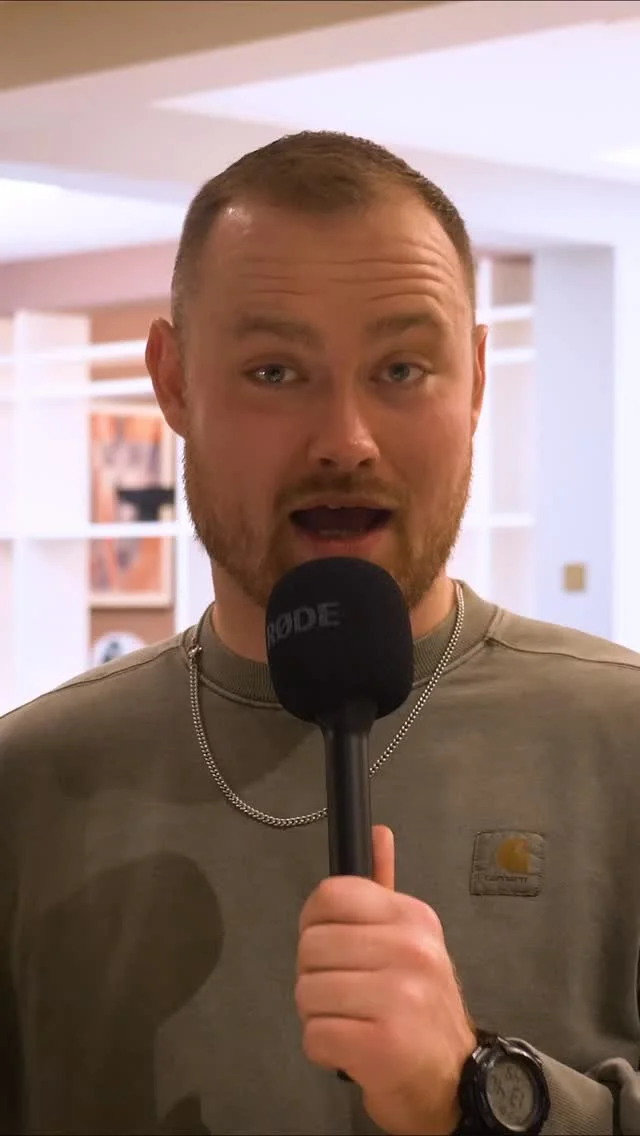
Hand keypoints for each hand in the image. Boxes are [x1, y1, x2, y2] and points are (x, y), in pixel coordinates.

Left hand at [296, 826, 475, 1134]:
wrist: (454, 1080)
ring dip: (318, 1014)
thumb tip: (377, 830)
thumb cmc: (420, 1007)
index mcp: (413, 919)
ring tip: (350, 1020)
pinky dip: (322, 1047)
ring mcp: (399, 998)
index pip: (332, 896)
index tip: (330, 946)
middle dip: (315, 975)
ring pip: (307, 991)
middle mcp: (411, 951)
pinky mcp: (383, 1046)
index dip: (314, 921)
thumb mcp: (411, 939)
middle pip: (310, 946)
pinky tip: (351, 1048)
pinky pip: (315, 1035)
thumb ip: (384, 887)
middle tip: (346, 993)